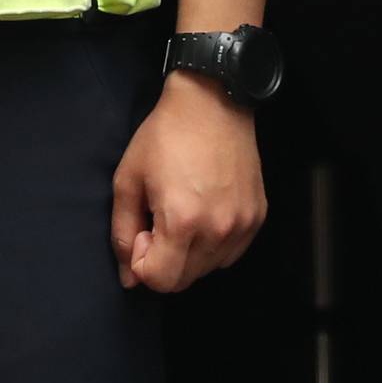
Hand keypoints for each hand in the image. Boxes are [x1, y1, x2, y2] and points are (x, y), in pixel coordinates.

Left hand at [111, 71, 267, 292]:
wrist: (212, 102)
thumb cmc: (164, 135)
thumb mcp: (128, 178)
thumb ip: (123, 231)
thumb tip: (128, 278)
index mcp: (182, 221)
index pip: (160, 280)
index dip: (142, 261)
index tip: (142, 228)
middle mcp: (218, 230)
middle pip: (184, 280)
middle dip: (163, 260)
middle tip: (158, 219)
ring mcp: (242, 226)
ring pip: (208, 269)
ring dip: (188, 254)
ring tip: (182, 211)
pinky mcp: (257, 218)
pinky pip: (230, 254)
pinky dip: (212, 245)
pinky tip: (203, 211)